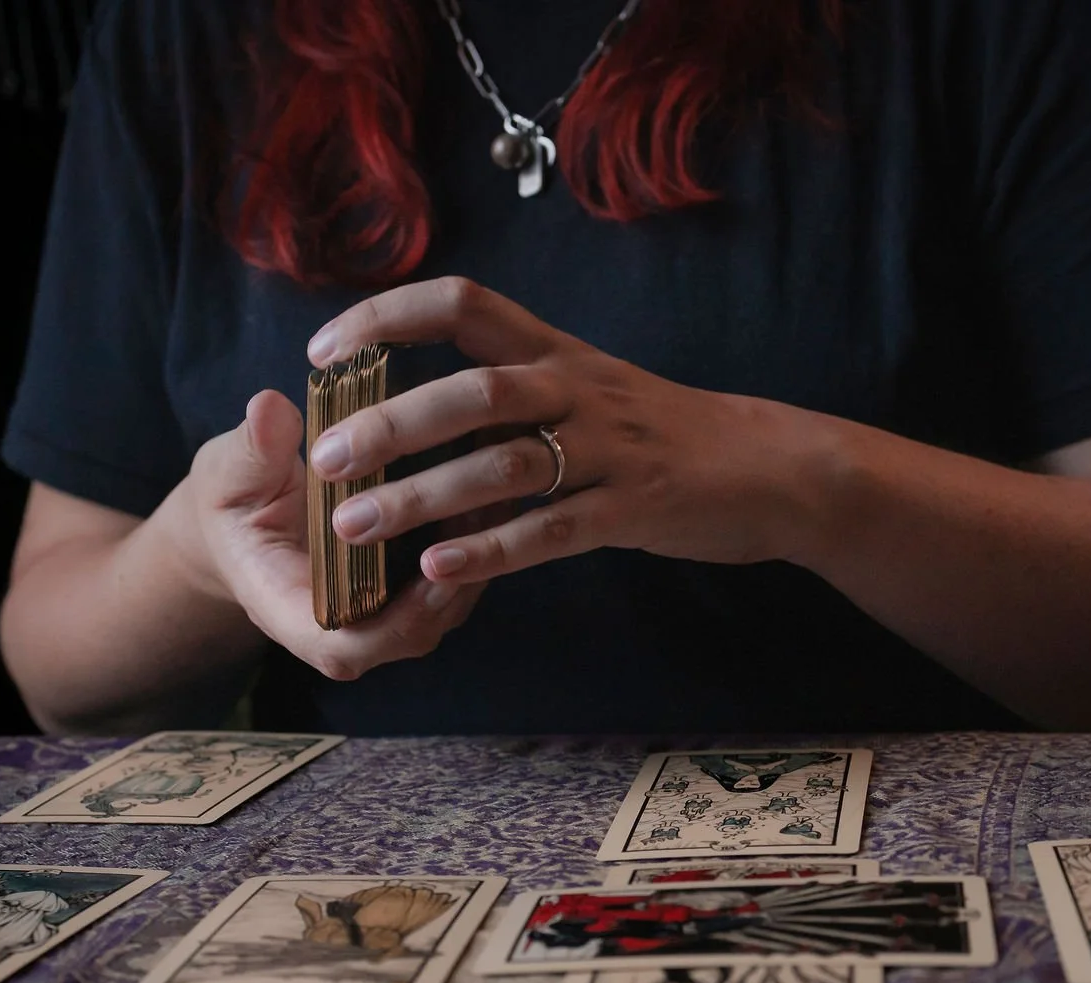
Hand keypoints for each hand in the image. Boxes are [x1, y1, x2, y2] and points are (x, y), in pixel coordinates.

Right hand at [169, 389, 485, 679]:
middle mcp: (343, 624)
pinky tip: (493, 487)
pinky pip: (452, 577)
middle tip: (484, 518)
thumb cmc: (232, 497)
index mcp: (290, 610)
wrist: (243, 514)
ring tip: (498, 495)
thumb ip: (252, 451)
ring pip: (444, 606)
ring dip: (476, 557)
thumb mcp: (230, 470)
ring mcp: (381, 609)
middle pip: (411, 634)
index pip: (344, 649)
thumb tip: (270, 411)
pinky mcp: (407, 584)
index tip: (428, 568)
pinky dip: (477, 540)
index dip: (393, 623)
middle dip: (453, 583)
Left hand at [303, 277, 823, 584]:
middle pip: (475, 390)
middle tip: (326, 457)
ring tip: (355, 527)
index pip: (462, 303)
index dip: (386, 316)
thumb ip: (508, 394)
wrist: (768, 466)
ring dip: (423, 496)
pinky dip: (492, 551)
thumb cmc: (656, 433)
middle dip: (393, 422)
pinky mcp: (632, 508)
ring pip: (504, 465)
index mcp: (556, 349)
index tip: (322, 349)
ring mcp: (608, 449)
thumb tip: (408, 411)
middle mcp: (577, 388)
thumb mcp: (584, 388)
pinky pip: (552, 530)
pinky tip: (439, 571)